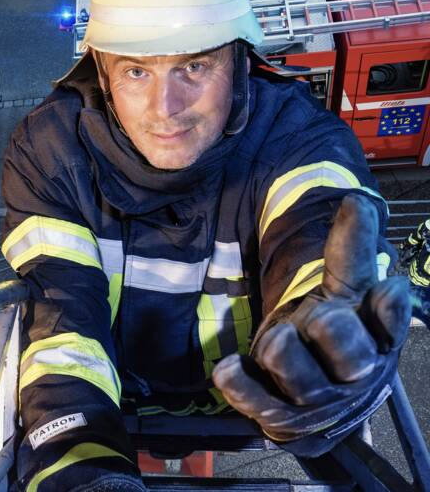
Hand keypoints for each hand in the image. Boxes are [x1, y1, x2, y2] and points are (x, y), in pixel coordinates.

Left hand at [214, 195, 410, 453]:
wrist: (320, 399)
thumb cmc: (332, 330)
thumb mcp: (346, 290)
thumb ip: (350, 250)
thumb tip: (357, 198)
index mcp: (375, 339)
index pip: (389, 326)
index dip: (389, 312)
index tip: (386, 287)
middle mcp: (350, 373)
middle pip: (351, 359)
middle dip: (335, 336)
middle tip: (321, 316)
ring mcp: (315, 398)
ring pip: (305, 384)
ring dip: (287, 358)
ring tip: (274, 339)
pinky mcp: (278, 416)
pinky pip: (259, 405)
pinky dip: (242, 388)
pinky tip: (225, 369)